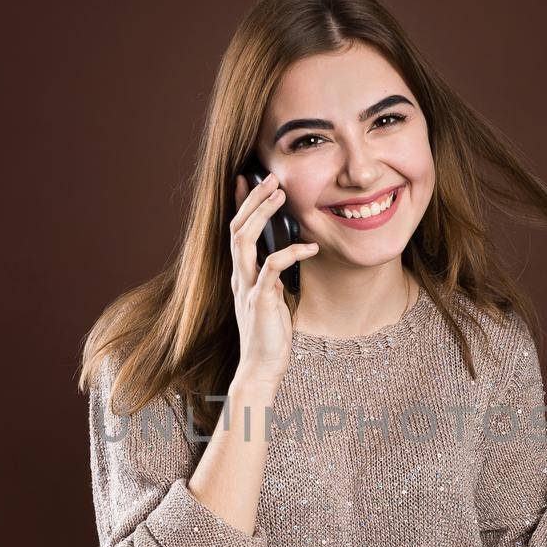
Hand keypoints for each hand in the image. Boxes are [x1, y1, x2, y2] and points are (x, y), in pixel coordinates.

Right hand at [230, 171, 319, 385]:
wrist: (261, 368)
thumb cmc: (269, 337)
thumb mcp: (271, 300)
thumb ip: (271, 280)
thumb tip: (279, 262)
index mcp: (241, 276)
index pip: (235, 231)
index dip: (240, 204)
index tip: (246, 179)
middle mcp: (239, 278)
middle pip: (236, 228)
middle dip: (252, 200)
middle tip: (270, 178)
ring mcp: (247, 287)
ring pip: (244, 240)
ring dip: (261, 214)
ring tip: (280, 194)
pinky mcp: (260, 300)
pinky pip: (272, 267)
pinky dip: (290, 252)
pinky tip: (310, 247)